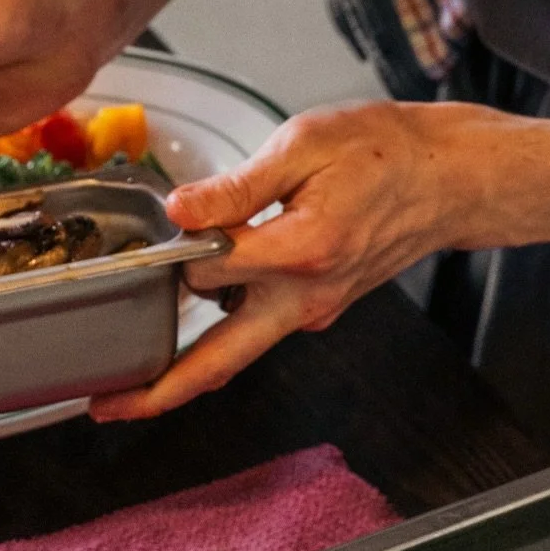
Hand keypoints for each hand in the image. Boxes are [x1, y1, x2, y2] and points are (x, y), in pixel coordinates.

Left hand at [91, 98, 527, 420]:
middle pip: (219, 363)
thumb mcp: (306, 144)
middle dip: (158, 392)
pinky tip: (197, 305)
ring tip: (132, 368)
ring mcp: (313, 310)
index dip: (173, 245)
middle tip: (103, 406)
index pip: (207, 266)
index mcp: (301, 252)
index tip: (151, 226)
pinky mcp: (319, 308)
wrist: (446, 177)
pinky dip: (223, 328)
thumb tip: (182, 209)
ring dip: (186, 363)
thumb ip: (240, 185)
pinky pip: (261, 328)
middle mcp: (305, 297)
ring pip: (238, 352)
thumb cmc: (384, 151)